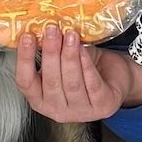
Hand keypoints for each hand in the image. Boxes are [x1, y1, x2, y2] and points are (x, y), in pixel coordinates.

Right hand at [13, 28, 141, 123]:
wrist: (116, 78)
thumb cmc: (86, 68)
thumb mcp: (64, 60)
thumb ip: (52, 50)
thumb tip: (42, 29)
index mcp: (41, 100)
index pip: (25, 82)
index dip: (24, 59)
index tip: (27, 37)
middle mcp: (57, 111)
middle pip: (50, 82)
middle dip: (50, 53)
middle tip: (52, 30)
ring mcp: (80, 112)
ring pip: (71, 84)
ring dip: (70, 57)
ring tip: (70, 35)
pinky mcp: (102, 107)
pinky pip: (92, 84)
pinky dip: (87, 65)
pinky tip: (83, 49)